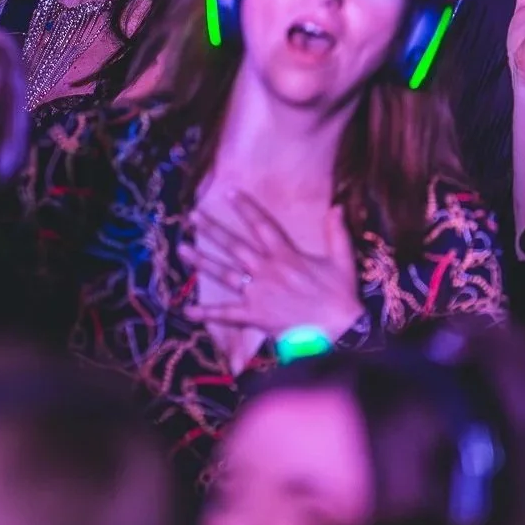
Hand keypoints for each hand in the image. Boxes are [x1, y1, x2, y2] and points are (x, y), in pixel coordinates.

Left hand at [183, 193, 363, 342]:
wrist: (339, 333)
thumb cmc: (340, 296)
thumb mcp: (342, 260)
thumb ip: (336, 232)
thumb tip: (337, 205)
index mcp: (286, 255)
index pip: (261, 224)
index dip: (245, 207)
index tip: (228, 191)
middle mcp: (266, 270)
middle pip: (234, 245)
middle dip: (212, 229)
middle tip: (192, 216)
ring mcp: (257, 293)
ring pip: (224, 273)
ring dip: (201, 261)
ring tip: (181, 248)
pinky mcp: (254, 315)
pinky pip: (227, 313)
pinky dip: (207, 313)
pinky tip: (187, 310)